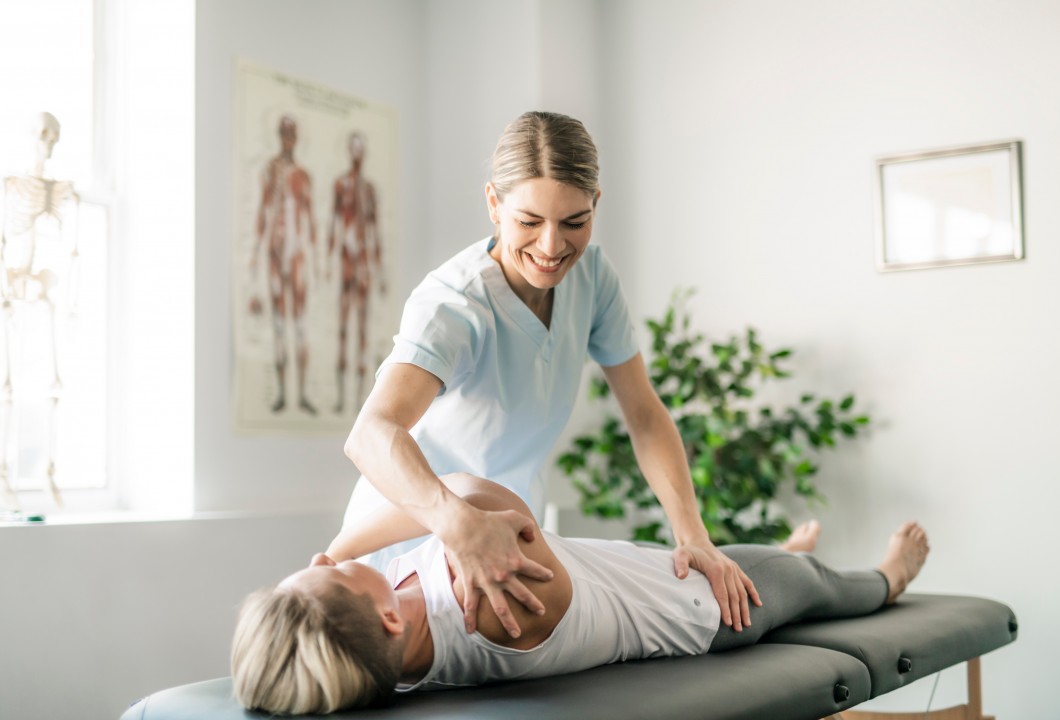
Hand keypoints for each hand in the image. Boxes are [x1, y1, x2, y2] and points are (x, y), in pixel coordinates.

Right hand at [443, 507, 553, 637]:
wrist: (463, 526)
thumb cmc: (489, 520)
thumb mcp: (514, 518)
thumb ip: (527, 526)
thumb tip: (532, 535)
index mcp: (516, 560)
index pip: (535, 570)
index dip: (544, 574)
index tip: (550, 577)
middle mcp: (504, 575)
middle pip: (523, 595)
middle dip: (534, 604)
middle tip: (541, 612)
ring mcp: (487, 582)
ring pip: (501, 609)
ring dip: (509, 623)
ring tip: (516, 634)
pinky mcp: (471, 583)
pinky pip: (471, 605)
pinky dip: (470, 619)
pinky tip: (471, 631)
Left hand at [673, 539, 761, 631]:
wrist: (697, 541)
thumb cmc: (687, 551)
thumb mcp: (680, 555)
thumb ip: (680, 565)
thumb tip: (681, 576)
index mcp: (716, 569)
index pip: (722, 594)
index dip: (726, 610)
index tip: (728, 623)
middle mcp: (728, 569)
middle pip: (734, 596)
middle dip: (737, 614)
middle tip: (738, 629)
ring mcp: (733, 569)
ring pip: (742, 592)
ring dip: (745, 608)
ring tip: (747, 623)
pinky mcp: (735, 568)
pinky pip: (747, 582)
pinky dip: (753, 593)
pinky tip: (758, 604)